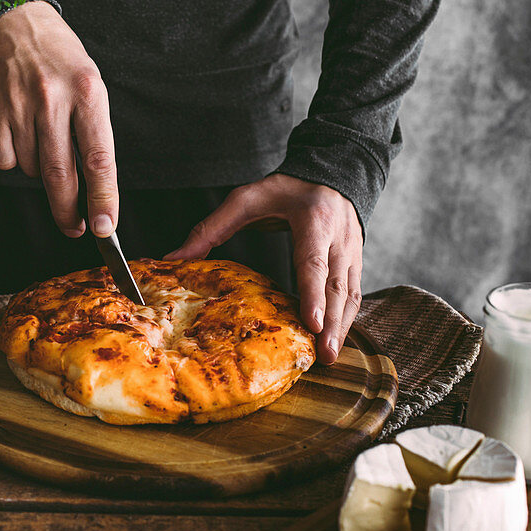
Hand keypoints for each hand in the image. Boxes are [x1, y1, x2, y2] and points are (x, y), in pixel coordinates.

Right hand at [0, 1, 118, 237]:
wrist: (11, 17)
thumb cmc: (57, 55)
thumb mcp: (87, 82)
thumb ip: (90, 129)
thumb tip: (92, 185)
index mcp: (88, 92)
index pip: (99, 159)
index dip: (103, 198)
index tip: (104, 227)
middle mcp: (54, 100)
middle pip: (60, 174)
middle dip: (68, 210)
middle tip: (74, 227)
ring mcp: (20, 105)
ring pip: (30, 168)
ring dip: (38, 171)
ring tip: (40, 141)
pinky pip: (3, 158)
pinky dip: (11, 158)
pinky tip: (16, 134)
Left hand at [165, 174, 362, 364]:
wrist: (329, 175)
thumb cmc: (284, 189)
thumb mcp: (245, 199)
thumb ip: (212, 228)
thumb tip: (174, 258)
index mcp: (313, 219)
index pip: (313, 262)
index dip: (313, 294)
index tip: (312, 323)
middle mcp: (339, 236)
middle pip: (337, 285)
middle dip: (332, 322)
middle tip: (324, 354)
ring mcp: (353, 250)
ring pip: (350, 293)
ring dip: (342, 326)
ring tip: (328, 355)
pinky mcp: (356, 261)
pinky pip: (354, 293)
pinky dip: (346, 318)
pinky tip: (334, 339)